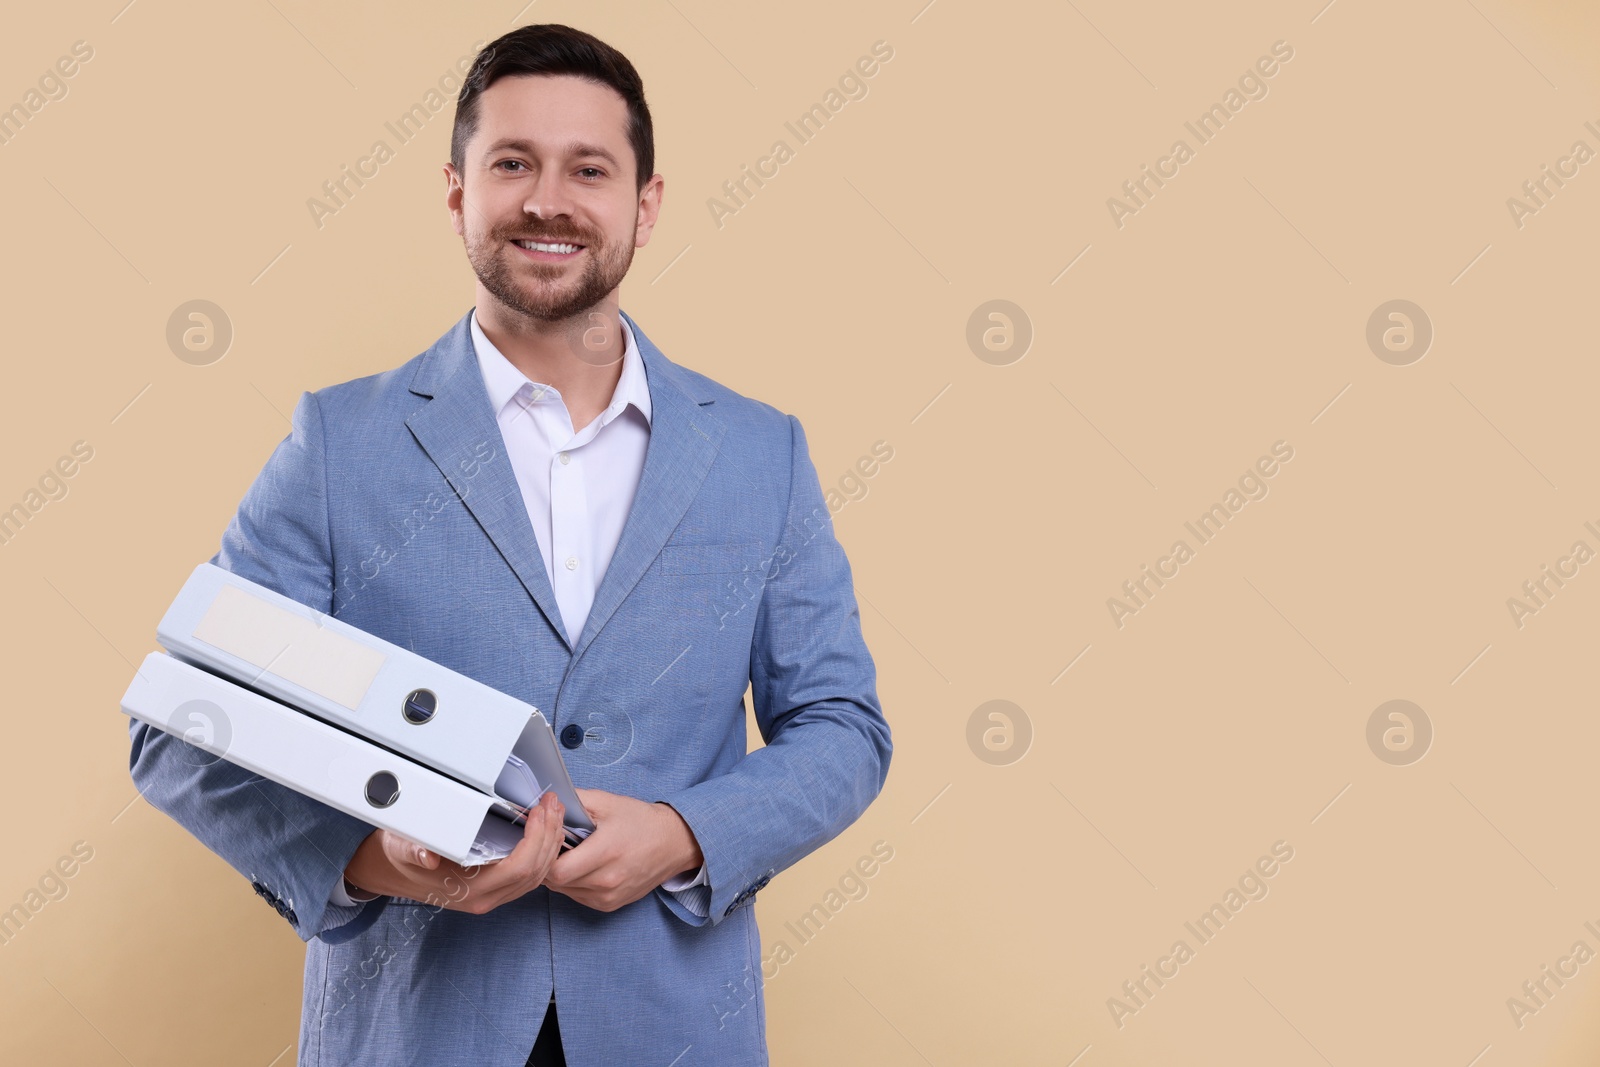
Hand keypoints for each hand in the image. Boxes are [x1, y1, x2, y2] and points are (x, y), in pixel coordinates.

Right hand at [343, 790, 565, 914]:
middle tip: (553, 805)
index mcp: (470, 890)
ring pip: (537, 876)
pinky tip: (546, 830)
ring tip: (555, 812)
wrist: (392, 871)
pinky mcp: (495, 888)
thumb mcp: (403, 846)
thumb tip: (428, 855)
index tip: (540, 812)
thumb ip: (416, 850)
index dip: (536, 839)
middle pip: (535, 872)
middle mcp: (486, 898)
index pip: (518, 868)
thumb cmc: (401, 855)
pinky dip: (543, 852)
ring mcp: (493, 896)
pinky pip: (529, 875)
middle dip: (550, 836)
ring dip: (550, 843)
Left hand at [543, 788, 703, 911]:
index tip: (547, 841)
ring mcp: (609, 896)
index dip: (545, 856)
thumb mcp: (607, 802)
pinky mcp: (611, 905)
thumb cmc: (641, 821)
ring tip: (569, 855)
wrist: (673, 843)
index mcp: (606, 852)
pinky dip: (574, 884)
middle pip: (557, 883)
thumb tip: (546, 800)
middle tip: (554, 846)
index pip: (557, 870)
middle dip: (549, 864)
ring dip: (560, 876)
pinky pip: (579, 897)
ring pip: (566, 892)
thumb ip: (574, 800)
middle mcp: (608, 880)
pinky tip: (582, 867)